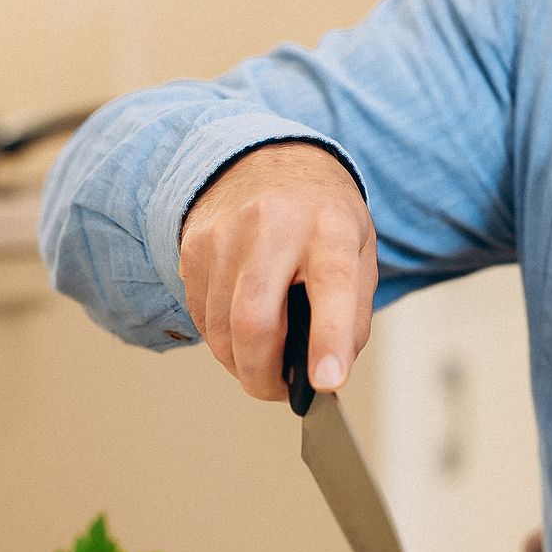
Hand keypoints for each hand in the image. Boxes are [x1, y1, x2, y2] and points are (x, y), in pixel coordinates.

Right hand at [178, 142, 376, 401]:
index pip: (331, 283)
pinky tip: (240, 327)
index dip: (328, 338)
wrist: (265, 163)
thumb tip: (324, 376)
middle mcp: (273, 224)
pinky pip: (202, 319)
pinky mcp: (193, 248)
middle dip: (264, 375)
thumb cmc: (319, 217)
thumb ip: (351, 316)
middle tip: (280, 389)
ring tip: (263, 360)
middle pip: (255, 320)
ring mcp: (225, 234)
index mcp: (329, 225)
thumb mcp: (358, 254)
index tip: (326, 382)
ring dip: (241, 364)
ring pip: (221, 330)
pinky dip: (222, 340)